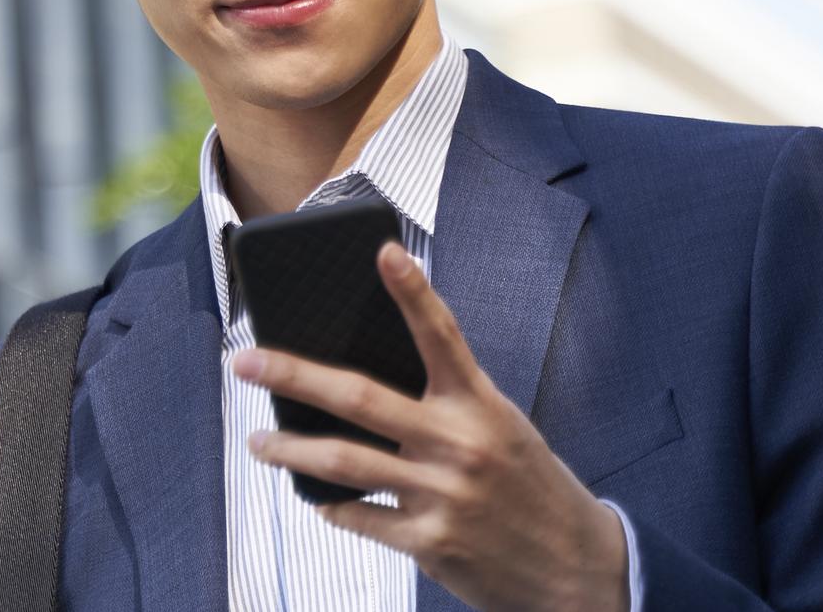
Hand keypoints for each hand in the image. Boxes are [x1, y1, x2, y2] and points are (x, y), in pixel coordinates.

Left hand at [231, 243, 628, 611]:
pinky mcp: (431, 542)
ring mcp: (443, 495)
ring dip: (289, 450)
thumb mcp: (500, 429)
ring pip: (344, 461)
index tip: (384, 251)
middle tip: (245, 361)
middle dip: (294, 375)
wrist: (577, 570)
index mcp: (481, 405)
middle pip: (360, 397)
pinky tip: (315, 497)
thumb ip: (445, 406)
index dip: (413, 291)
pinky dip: (332, 506)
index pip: (443, 335)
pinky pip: (361, 516)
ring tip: (257, 441)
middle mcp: (459, 444)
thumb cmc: (528, 486)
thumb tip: (362, 392)